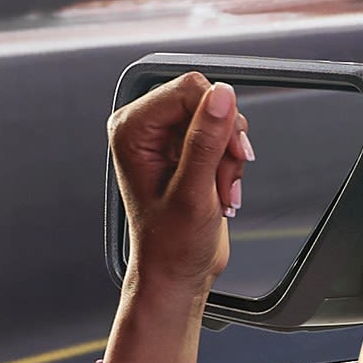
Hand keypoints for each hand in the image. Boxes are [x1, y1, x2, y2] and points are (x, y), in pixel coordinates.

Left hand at [108, 70, 251, 293]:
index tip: (230, 153)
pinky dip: (230, 163)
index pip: (188, 89)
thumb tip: (222, 96)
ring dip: (230, 156)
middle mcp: (145, 128)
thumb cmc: (171, 244)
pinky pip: (223, 135)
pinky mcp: (186, 149)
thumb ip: (206, 140)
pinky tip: (221, 190)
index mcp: (132, 130)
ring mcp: (166, 138)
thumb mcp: (192, 192)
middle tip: (223, 176)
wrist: (176, 273)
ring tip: (219, 190)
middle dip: (225, 141)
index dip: (218, 117)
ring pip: (220, 118)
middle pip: (206, 100)